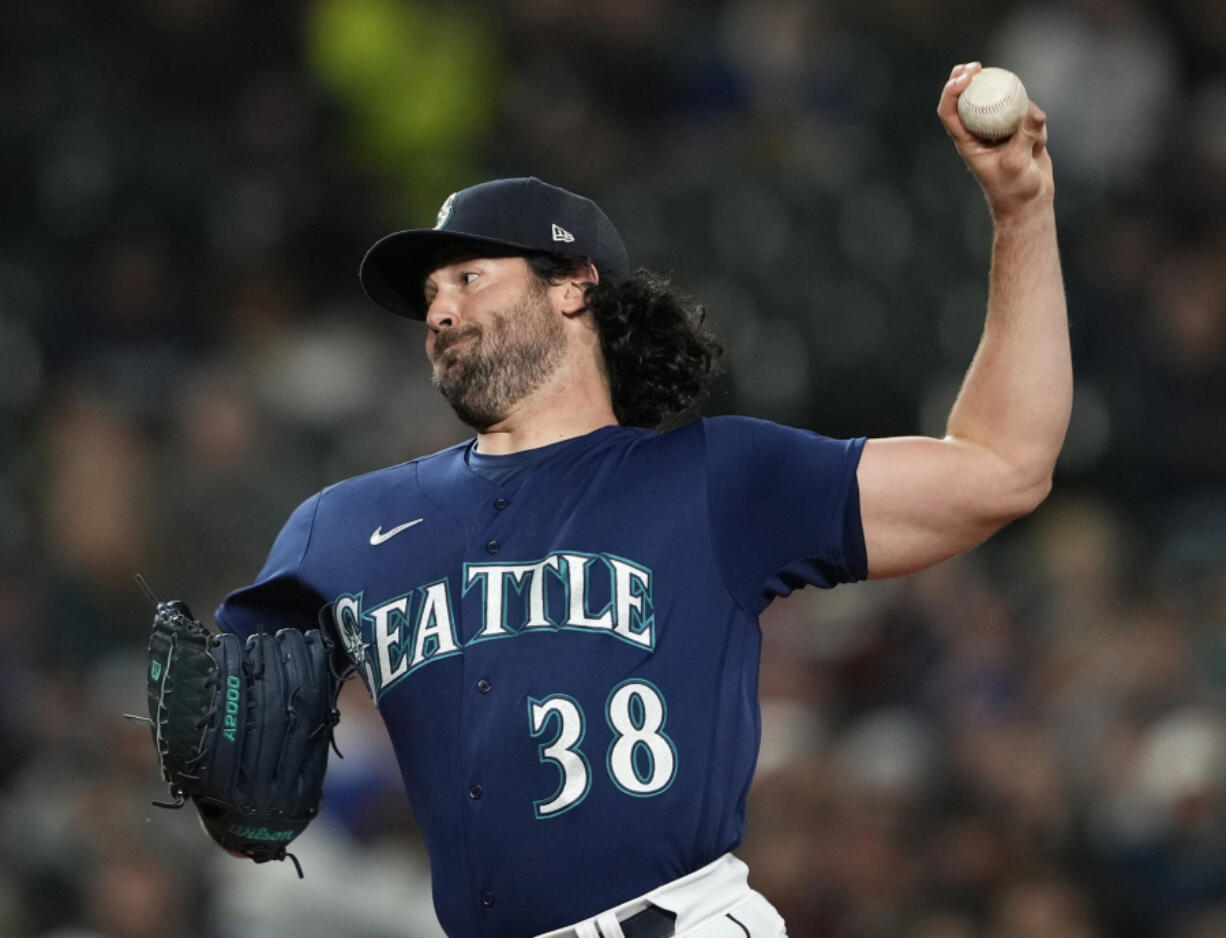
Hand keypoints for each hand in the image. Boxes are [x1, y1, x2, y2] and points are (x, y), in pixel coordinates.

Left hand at [937, 62, 1053, 222]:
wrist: (1030, 201)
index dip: (951, 91)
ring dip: (1018, 110)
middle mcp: (979, 132)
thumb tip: (1034, 110)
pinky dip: (1036, 126)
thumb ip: (1025, 135)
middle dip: (967, 78)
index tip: (965, 77)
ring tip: (1030, 141)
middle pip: (967, 98)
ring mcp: (999, 128)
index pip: (949, 112)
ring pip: (1003, 103)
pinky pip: (1028, 114)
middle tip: (977, 66)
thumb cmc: (1015, 188)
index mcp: (967, 141)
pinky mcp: (1019, 129)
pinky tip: (1039, 148)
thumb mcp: (1017, 163)